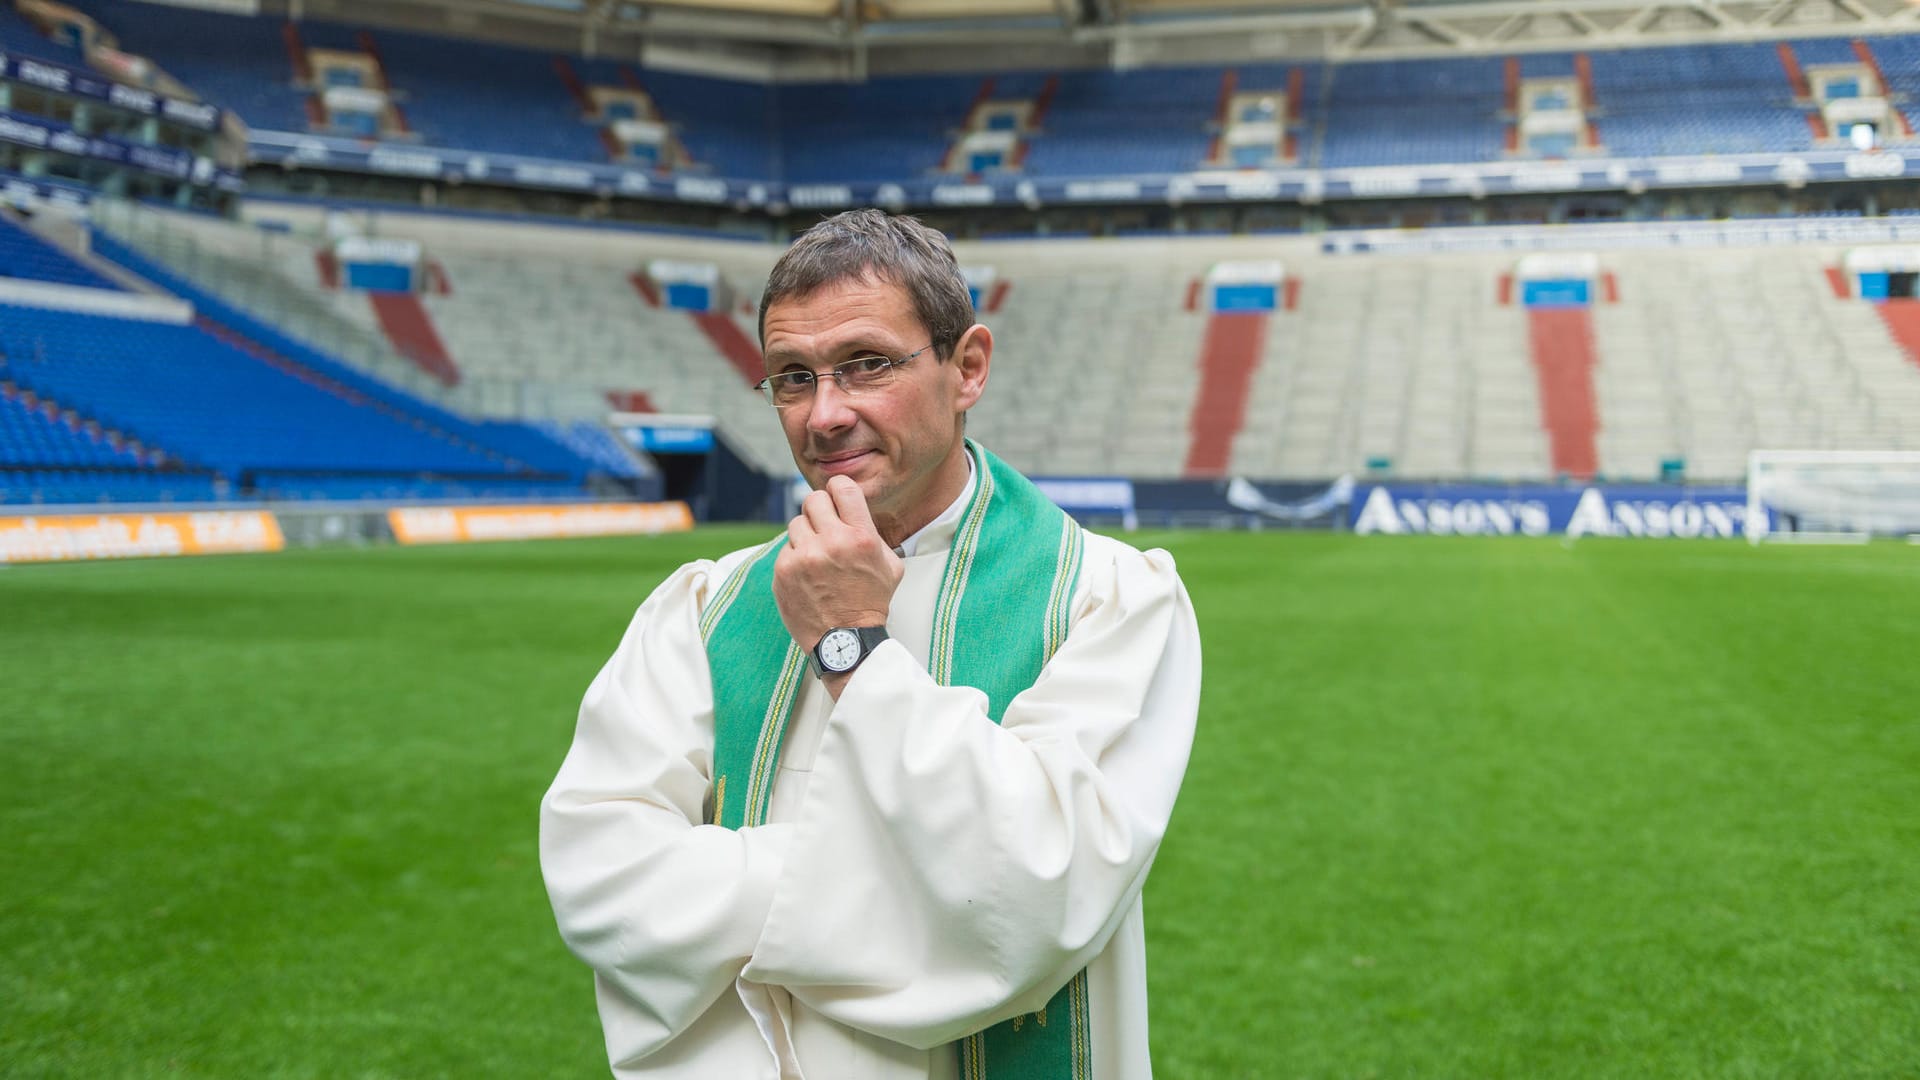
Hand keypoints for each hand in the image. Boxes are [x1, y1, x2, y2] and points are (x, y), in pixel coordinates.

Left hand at [774, 476, 904, 658]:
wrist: (846, 641)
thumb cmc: (870, 602)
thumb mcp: (890, 566)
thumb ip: (874, 534)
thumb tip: (855, 510)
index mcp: (860, 537)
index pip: (841, 487)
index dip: (838, 490)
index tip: (837, 499)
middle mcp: (831, 543)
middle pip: (813, 500)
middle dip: (820, 512)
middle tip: (826, 529)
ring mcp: (804, 557)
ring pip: (796, 523)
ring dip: (806, 536)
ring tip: (817, 557)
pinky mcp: (783, 572)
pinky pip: (786, 549)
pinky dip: (795, 558)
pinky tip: (807, 575)